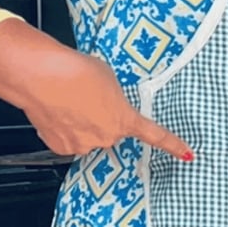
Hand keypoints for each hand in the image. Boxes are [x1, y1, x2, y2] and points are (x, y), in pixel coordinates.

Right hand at [9, 44, 191, 160]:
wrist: (40, 75)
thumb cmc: (76, 71)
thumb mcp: (108, 79)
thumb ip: (114, 98)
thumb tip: (106, 104)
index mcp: (124, 119)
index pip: (155, 135)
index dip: (172, 145)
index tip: (187, 155)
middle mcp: (107, 138)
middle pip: (111, 132)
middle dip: (102, 119)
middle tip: (87, 99)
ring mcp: (83, 145)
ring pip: (89, 137)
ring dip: (82, 124)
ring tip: (68, 102)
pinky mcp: (60, 147)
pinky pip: (69, 139)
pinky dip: (64, 129)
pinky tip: (57, 112)